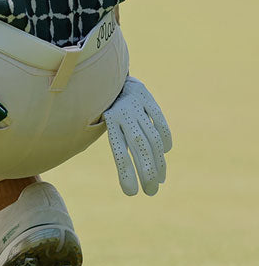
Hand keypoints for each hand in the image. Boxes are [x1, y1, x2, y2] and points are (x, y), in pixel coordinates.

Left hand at [101, 77, 172, 195]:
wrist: (104, 72)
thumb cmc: (102, 105)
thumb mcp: (100, 120)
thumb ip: (116, 140)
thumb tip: (128, 176)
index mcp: (107, 120)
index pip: (118, 149)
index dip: (126, 171)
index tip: (131, 193)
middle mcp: (122, 112)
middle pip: (138, 146)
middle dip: (146, 171)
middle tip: (150, 192)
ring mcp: (135, 104)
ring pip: (151, 137)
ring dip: (158, 161)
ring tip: (158, 180)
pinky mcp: (146, 97)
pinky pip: (159, 121)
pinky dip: (165, 138)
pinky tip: (165, 152)